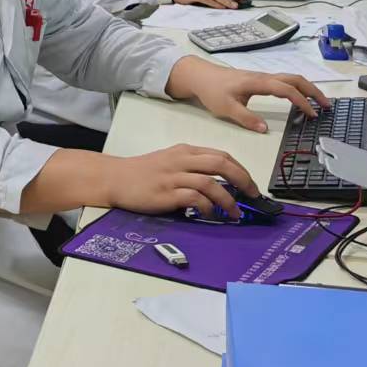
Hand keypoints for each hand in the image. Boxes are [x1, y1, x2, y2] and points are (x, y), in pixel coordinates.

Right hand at [104, 144, 260, 215]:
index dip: (241, 170)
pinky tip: (211, 214)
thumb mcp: (169, 161)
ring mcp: (173, 177)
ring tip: (235, 213)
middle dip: (243, 180)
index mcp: (184, 151)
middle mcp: (181, 161)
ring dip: (228, 199)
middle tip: (253, 196)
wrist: (114, 178)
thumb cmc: (141, 172)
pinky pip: (195, 198)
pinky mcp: (166, 193)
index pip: (221, 155)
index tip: (250, 185)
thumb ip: (192, 167)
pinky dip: (208, 207)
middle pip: (221, 164)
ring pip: (210, 182)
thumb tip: (220, 183)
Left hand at [167, 56, 329, 132]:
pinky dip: (297, 88)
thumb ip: (246, 118)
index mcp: (257, 83)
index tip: (312, 114)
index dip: (301, 101)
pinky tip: (300, 99)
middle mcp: (263, 77)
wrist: (199, 75)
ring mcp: (262, 77)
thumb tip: (265, 129)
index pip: (285, 89)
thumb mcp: (226, 108)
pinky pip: (284, 81)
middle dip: (313, 91)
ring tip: (319, 103)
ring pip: (291, 78)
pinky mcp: (259, 80)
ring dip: (307, 88)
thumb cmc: (211, 91)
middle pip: (295, 79)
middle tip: (327, 106)